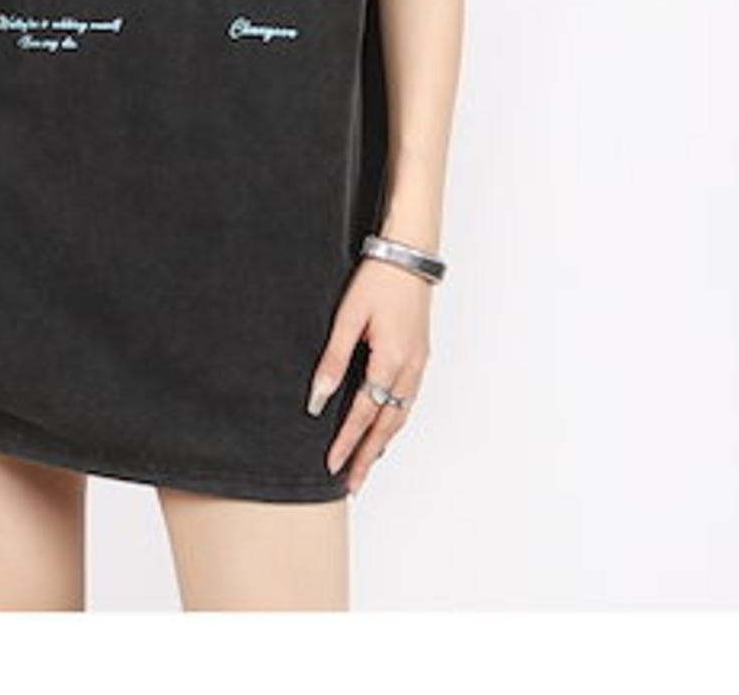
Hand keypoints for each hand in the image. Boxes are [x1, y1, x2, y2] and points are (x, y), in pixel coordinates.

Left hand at [306, 255, 431, 493]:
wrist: (409, 256)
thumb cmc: (377, 281)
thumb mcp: (348, 317)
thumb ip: (333, 359)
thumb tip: (318, 398)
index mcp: (390, 362)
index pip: (364, 414)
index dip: (347, 442)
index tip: (331, 465)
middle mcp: (409, 369)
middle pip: (387, 425)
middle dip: (367, 456)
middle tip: (351, 483)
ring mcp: (419, 364)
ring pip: (400, 416)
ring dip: (382, 442)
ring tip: (365, 465)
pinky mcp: (420, 356)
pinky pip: (407, 400)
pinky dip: (394, 421)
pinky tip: (384, 428)